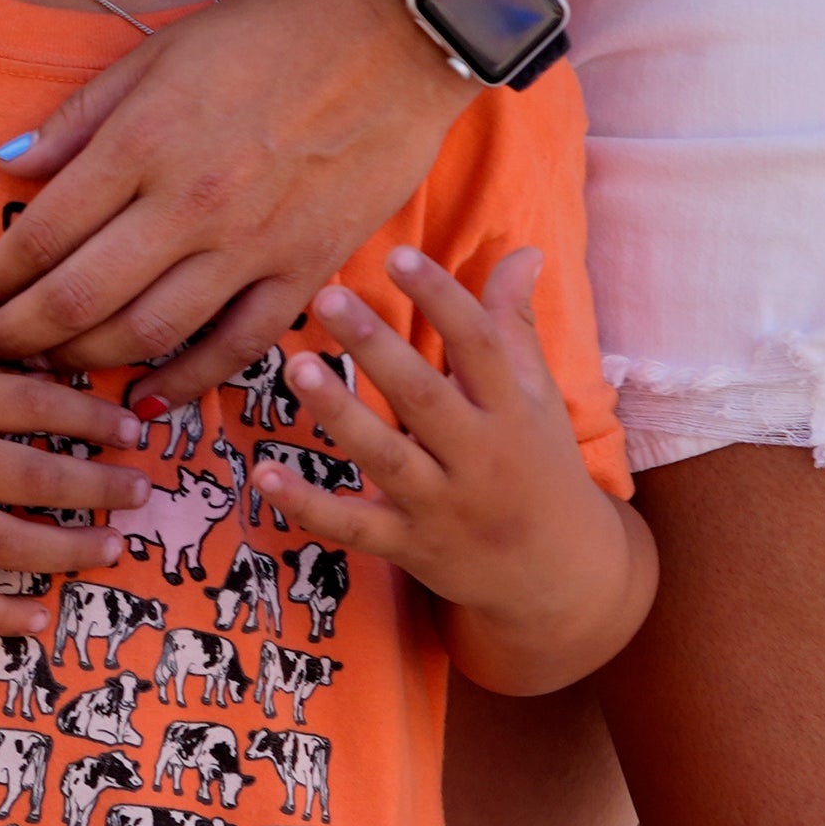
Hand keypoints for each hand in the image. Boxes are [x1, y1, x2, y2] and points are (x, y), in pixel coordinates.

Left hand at [0, 0, 478, 406]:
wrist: (390, 41)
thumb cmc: (268, 36)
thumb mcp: (158, 54)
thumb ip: (81, 117)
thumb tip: (9, 163)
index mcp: (144, 142)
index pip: (43, 232)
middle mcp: (189, 204)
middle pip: (80, 298)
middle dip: (18, 332)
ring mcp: (250, 246)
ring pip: (147, 332)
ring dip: (83, 360)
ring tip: (45, 366)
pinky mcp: (305, 271)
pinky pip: (236, 347)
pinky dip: (187, 381)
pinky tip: (147, 399)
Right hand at [0, 363, 152, 640]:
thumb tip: (53, 381)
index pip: (36, 403)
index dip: (93, 416)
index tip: (133, 429)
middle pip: (38, 477)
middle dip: (100, 487)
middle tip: (139, 493)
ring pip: (10, 543)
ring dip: (71, 549)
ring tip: (112, 549)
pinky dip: (2, 615)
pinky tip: (41, 619)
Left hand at [261, 250, 645, 693]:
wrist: (560, 575)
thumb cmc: (540, 464)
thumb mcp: (537, 396)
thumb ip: (515, 325)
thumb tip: (524, 251)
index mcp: (511, 410)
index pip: (477, 345)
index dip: (441, 298)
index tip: (398, 255)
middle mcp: (478, 457)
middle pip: (424, 397)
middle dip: (377, 348)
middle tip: (329, 297)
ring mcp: (441, 506)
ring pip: (385, 459)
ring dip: (340, 414)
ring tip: (297, 369)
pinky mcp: (409, 547)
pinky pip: (353, 527)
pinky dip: (308, 506)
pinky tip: (264, 475)